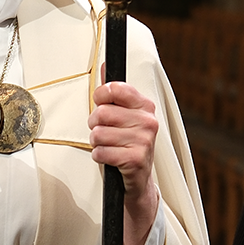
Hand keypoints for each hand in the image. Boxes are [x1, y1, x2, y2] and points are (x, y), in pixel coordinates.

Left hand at [89, 77, 160, 244]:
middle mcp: (148, 122)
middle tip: (103, 132)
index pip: (114, 88)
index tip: (100, 103)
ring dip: (96, 143)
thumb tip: (104, 65)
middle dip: (95, 125)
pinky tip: (109, 158)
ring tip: (107, 146)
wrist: (137, 179)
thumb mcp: (122, 116)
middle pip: (102, 113)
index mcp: (145, 106)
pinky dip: (99, 156)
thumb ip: (113, 92)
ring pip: (99, 134)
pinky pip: (101, 152)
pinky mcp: (136, 160)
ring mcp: (144, 141)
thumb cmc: (126, 144)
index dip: (100, 96)